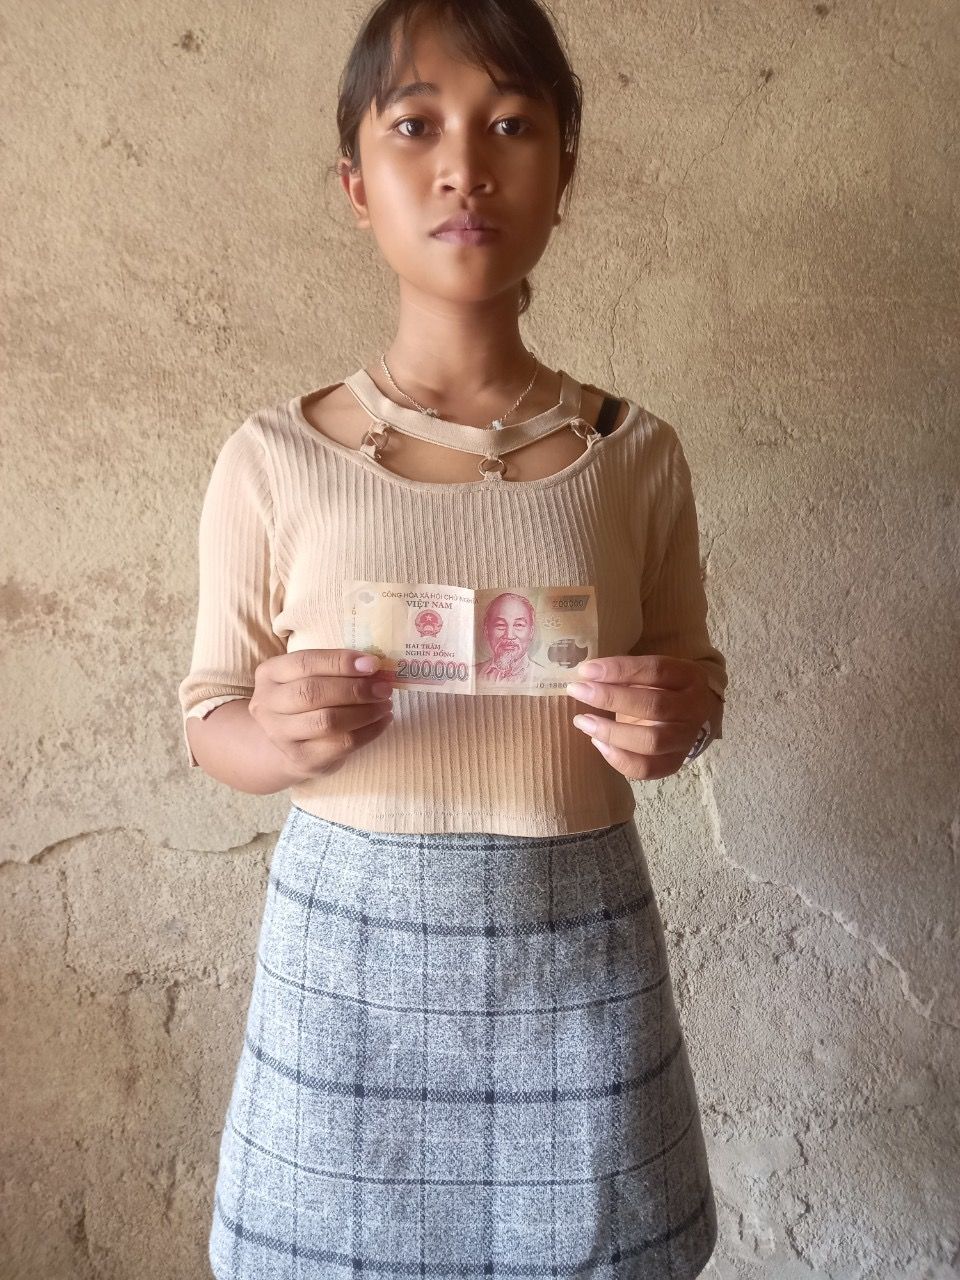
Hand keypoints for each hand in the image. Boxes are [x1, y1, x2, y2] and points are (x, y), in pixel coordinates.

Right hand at [249, 648, 395, 779]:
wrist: (287, 744)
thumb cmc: (305, 701)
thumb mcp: (310, 677)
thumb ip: (335, 668)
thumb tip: (373, 665)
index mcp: (269, 674)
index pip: (304, 663)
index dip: (340, 662)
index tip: (372, 664)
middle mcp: (267, 704)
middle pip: (313, 692)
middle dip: (355, 689)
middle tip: (384, 688)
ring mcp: (280, 735)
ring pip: (327, 721)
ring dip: (364, 712)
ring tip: (386, 705)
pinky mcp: (301, 759)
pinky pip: (340, 744)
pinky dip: (368, 732)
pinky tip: (383, 722)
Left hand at [564, 654, 719, 780]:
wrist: (687, 717)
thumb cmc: (660, 689)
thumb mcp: (650, 674)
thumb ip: (626, 672)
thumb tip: (586, 674)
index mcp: (689, 676)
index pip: (656, 670)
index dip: (620, 669)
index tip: (586, 670)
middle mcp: (694, 707)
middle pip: (654, 705)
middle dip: (610, 698)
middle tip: (578, 691)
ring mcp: (687, 738)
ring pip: (652, 741)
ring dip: (611, 732)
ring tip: (582, 721)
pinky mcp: (675, 763)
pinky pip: (647, 768)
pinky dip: (618, 758)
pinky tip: (598, 743)